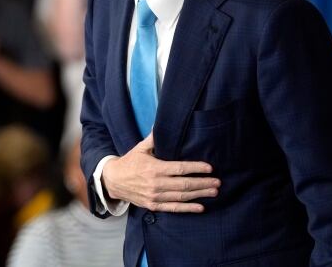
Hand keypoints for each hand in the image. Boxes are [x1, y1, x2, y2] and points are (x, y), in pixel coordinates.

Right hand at [102, 133, 219, 212]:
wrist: (113, 181)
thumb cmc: (129, 162)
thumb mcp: (140, 148)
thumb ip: (153, 138)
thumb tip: (161, 123)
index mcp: (154, 168)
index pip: (180, 168)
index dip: (196, 168)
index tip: (209, 168)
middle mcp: (156, 183)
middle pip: (185, 184)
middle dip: (203, 183)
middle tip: (218, 182)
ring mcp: (155, 196)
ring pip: (181, 196)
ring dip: (199, 194)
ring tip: (214, 192)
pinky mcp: (153, 205)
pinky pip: (173, 208)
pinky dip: (188, 209)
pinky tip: (200, 207)